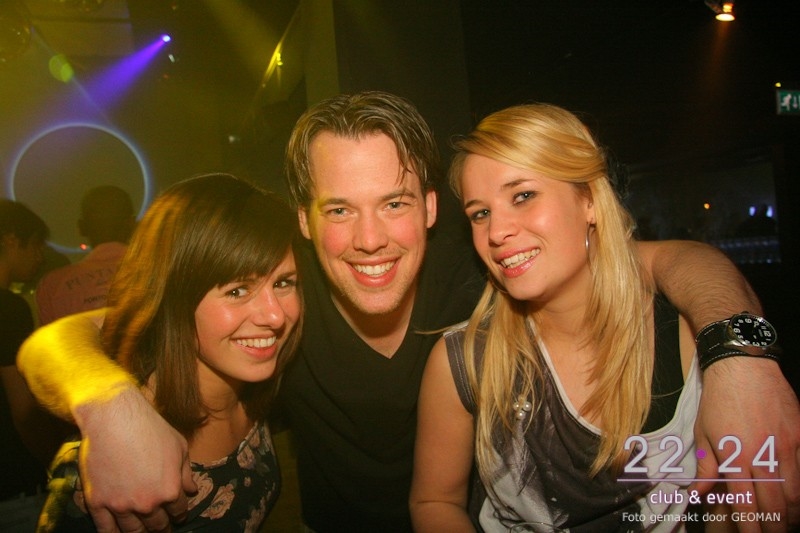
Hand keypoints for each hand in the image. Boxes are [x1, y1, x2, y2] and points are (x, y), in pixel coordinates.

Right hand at [75, 387, 195, 531]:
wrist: (114, 419)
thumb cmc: (151, 429)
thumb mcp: (179, 447)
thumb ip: (186, 473)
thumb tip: (192, 491)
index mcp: (170, 490)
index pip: (178, 512)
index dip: (179, 515)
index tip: (177, 517)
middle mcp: (147, 503)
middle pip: (157, 525)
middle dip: (161, 527)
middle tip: (161, 528)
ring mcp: (121, 505)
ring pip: (132, 531)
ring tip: (143, 532)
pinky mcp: (98, 503)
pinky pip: (105, 529)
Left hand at [692, 358, 799, 531]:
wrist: (743, 366)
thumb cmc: (719, 399)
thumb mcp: (704, 433)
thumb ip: (706, 468)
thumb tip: (699, 494)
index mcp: (735, 457)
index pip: (745, 502)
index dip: (751, 525)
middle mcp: (762, 455)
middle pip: (775, 503)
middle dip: (775, 525)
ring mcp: (784, 446)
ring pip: (795, 490)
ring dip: (791, 510)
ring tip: (786, 520)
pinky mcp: (798, 435)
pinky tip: (796, 495)